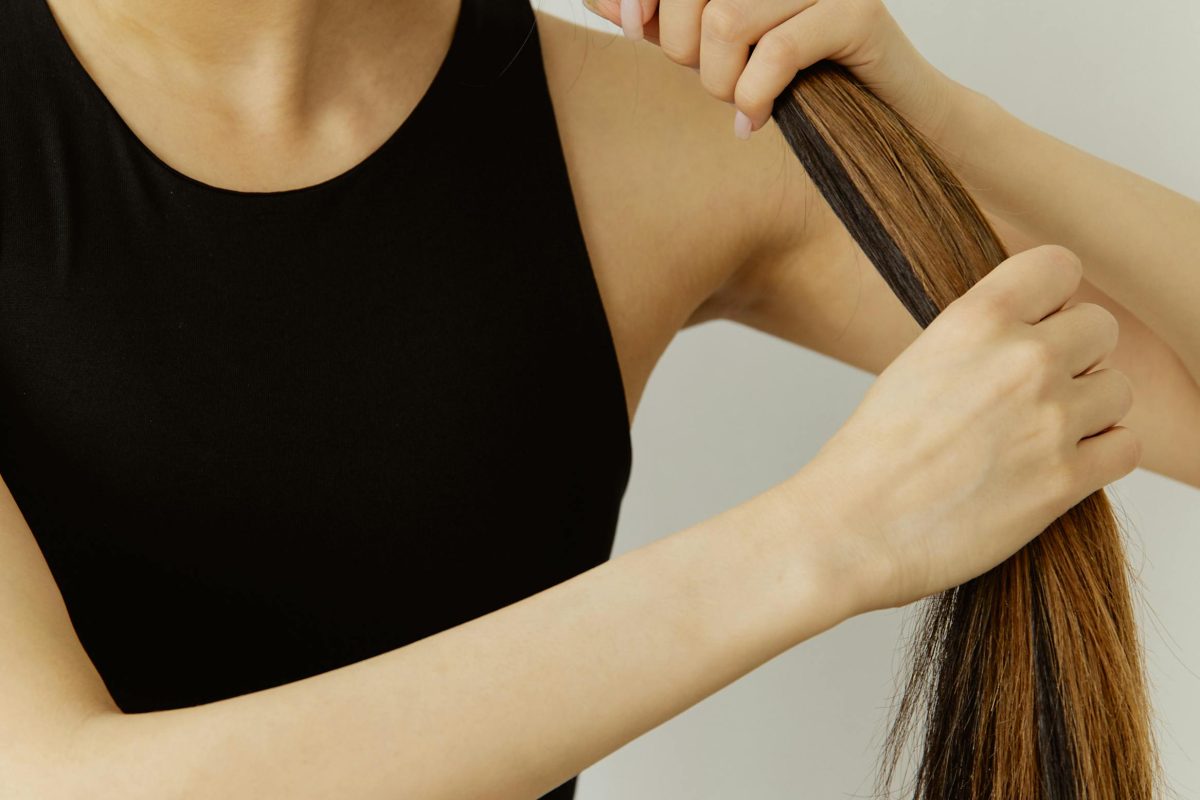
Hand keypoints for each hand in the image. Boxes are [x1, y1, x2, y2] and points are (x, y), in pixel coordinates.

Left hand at [582, 0, 964, 141]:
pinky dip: (754, 98)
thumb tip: (598, 0)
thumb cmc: (802, 79)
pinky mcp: (857, 12)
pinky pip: (775, 53)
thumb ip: (664, 19)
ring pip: (725, 19)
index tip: (632, 26)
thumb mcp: (718, 47)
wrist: (894, 119)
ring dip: (719, 80)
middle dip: (683, 48)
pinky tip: (755, 121)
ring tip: (739, 102)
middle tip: (714, 81)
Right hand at [786, 245, 1140, 613]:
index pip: (1060, 266)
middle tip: (1033, 391)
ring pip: (1117, 389)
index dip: (1052, 298)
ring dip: (1087, 410)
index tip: (1036, 324)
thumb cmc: (874, 453)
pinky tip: (1055, 465)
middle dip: (1075, 356)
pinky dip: (1099, 456)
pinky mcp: (1066, 480)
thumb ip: (981, 338)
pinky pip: (1125, 446)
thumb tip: (1037, 329)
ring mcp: (1050, 420)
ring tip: (1037, 434)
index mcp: (976, 320)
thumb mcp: (919, 362)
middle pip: (1100, 328)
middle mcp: (1022, 360)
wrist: (852, 527)